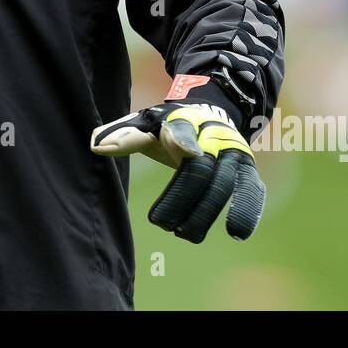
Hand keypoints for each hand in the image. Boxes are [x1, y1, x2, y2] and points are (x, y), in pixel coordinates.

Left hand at [90, 102, 265, 242]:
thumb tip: (96, 145)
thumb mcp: (149, 124)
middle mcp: (213, 135)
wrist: (212, 112)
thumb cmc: (172, 126)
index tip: (186, 151)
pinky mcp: (247, 170)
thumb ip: (126, 135)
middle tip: (161, 224)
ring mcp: (233, 153)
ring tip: (187, 236)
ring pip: (225, 184)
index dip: (183, 140)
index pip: (182, 130)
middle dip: (182, 197)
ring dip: (206, 212)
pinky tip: (237, 232)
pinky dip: (247, 209)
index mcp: (184, 121)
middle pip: (201, 169)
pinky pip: (251, 189)